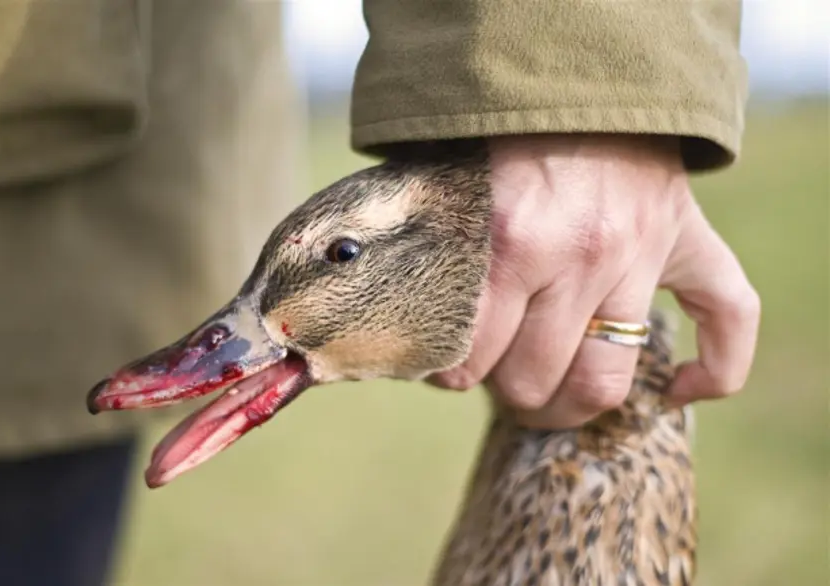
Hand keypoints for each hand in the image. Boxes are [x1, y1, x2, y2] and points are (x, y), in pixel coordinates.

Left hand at [429, 134, 759, 428]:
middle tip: (496, 382)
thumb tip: (407, 322)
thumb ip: (436, 251)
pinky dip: (712, 373)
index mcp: (512, 241)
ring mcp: (640, 255)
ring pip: (604, 380)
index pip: (476, 356)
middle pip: (537, 380)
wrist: (574, 79)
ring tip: (549, 395)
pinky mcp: (689, 244)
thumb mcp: (453, 188)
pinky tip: (675, 393)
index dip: (453, 376)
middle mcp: (580, 255)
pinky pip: (729, 322)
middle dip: (507, 394)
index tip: (448, 370)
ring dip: (570, 404)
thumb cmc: (501, 139)